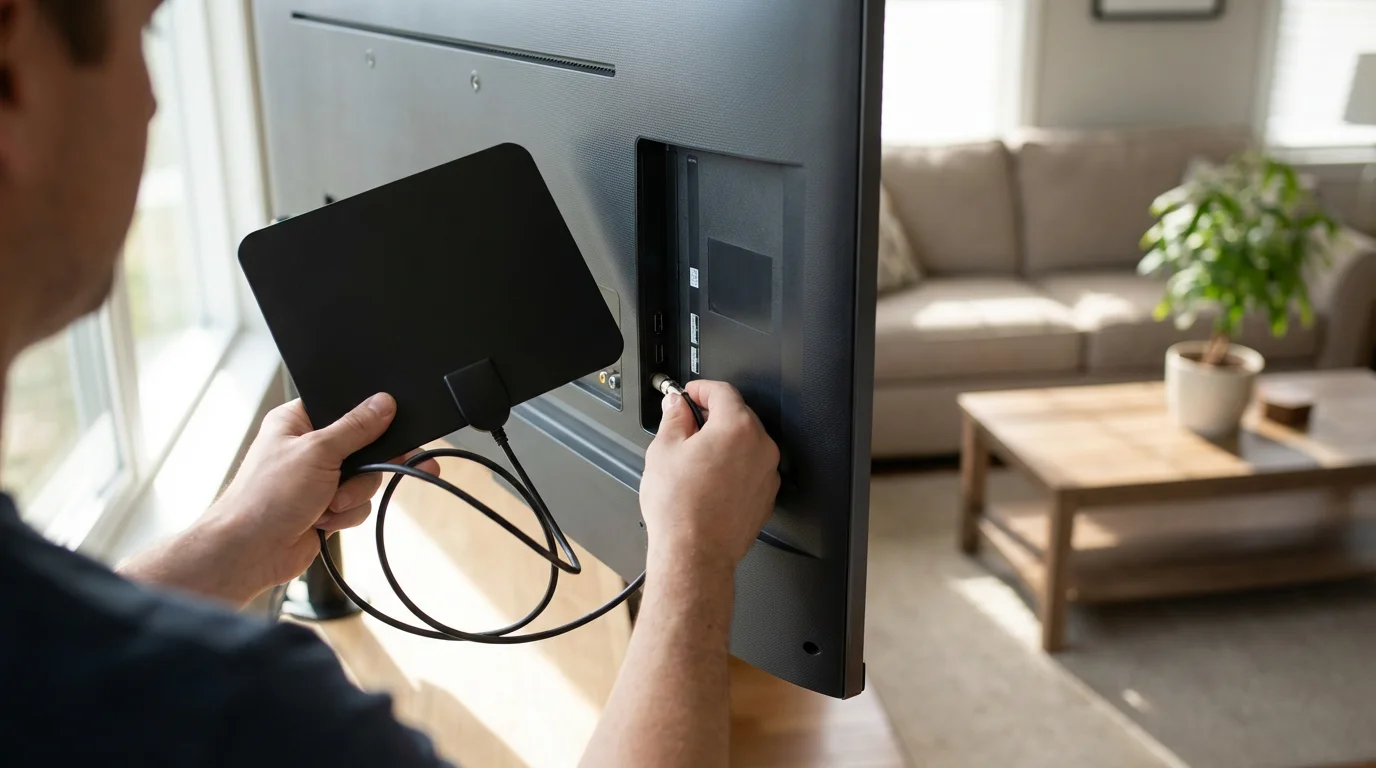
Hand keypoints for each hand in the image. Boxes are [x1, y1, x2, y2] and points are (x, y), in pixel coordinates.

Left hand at [196, 393, 439, 603]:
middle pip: (363, 445)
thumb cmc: (267, 496)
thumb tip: (384, 403)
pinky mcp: (326, 505)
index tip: (392, 422)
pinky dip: (346, 514)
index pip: (344, 406)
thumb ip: (356, 427)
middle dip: (365, 467)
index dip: (369, 415)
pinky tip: (323, 520)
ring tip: (328, 504)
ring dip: (353, 494)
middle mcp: (309, 447)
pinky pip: (358, 503)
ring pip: (365, 477)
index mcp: (297, 421)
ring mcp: (318, 478)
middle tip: (384, 467)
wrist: (251, 552)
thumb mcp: (317, 452)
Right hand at [639, 381, 779, 575]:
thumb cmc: (681, 510)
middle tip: (686, 425)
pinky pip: (750, 468)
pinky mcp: (765, 496)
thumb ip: (674, 418)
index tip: (688, 394)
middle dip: (711, 416)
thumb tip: (676, 406)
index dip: (700, 389)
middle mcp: (760, 447)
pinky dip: (733, 466)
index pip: (722, 391)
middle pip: (738, 415)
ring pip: (745, 444)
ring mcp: (767, 473)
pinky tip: (708, 480)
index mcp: (737, 428)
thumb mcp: (664, 451)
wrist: (694, 553)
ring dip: (723, 442)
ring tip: (694, 458)